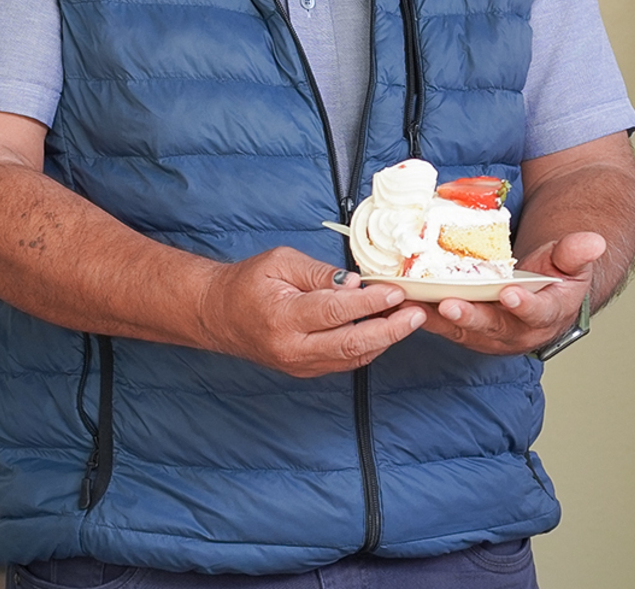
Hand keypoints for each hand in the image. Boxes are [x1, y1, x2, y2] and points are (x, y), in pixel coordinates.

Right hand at [198, 246, 424, 376]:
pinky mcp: (305, 371)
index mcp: (284, 317)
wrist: (218, 315)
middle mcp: (293, 348)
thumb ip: (319, 273)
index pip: (336, 312)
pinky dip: (369, 347)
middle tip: (416, 312)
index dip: (370, 303)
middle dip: (390, 329)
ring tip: (410, 318)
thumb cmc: (248, 283)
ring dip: (385, 339)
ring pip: (353, 357)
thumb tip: (355, 284)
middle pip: (351, 345)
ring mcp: (299, 365)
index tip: (396, 291)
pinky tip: (386, 329)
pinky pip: (345, 361)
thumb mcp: (280, 262)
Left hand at [411, 231, 604, 356]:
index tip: (512, 293)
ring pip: (462, 329)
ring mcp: (488, 334)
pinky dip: (424, 315)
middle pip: (492, 327)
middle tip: (452, 305)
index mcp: (546, 314)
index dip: (524, 305)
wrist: (541, 295)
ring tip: (417, 306)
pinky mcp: (465, 329)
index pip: (536, 313)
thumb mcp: (571, 261)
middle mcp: (515, 331)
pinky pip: (443, 324)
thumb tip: (593, 241)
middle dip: (471, 316)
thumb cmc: (555, 277)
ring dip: (438, 319)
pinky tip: (405, 303)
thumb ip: (577, 252)